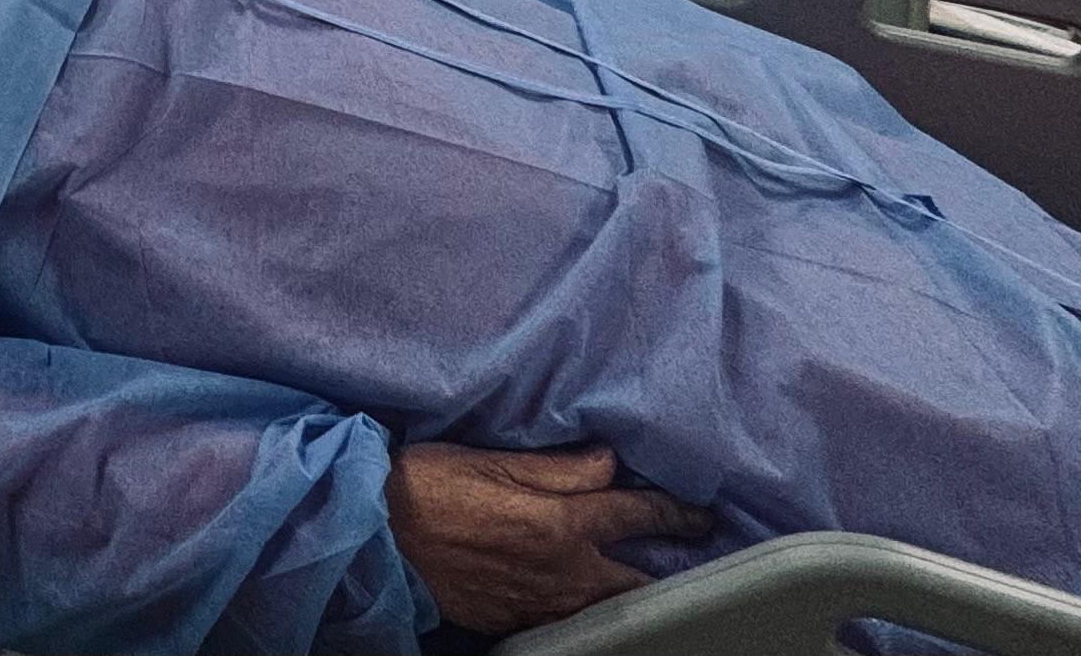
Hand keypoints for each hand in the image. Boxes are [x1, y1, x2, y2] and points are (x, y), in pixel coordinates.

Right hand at [384, 442, 711, 635]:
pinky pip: (566, 618)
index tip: (701, 515)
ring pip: (603, 605)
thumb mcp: (491, 460)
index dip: (674, 512)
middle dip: (662, 569)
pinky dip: (584, 606)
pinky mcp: (516, 621)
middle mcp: (562, 571)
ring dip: (626, 591)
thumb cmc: (428, 486)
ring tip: (640, 576)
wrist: (378, 538)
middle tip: (685, 557)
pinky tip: (582, 594)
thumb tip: (610, 461)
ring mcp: (540, 603)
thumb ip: (557, 466)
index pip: (635, 515)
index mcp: (561, 523)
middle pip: (633, 581)